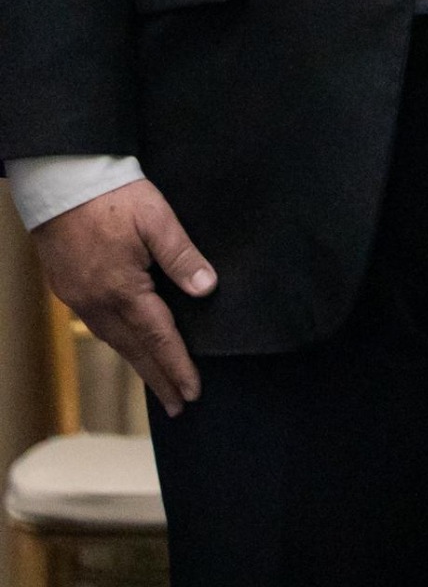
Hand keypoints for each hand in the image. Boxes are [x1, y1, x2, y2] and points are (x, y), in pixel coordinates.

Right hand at [33, 178, 213, 413]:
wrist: (62, 181)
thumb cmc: (113, 196)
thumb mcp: (157, 220)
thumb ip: (182, 256)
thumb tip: (205, 289)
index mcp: (122, 290)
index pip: (157, 338)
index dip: (176, 366)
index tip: (192, 392)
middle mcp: (96, 302)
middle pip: (133, 350)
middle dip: (158, 378)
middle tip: (178, 405)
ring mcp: (78, 297)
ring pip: (113, 340)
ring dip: (137, 362)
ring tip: (157, 382)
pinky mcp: (68, 287)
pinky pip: (98, 326)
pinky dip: (118, 342)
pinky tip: (128, 344)